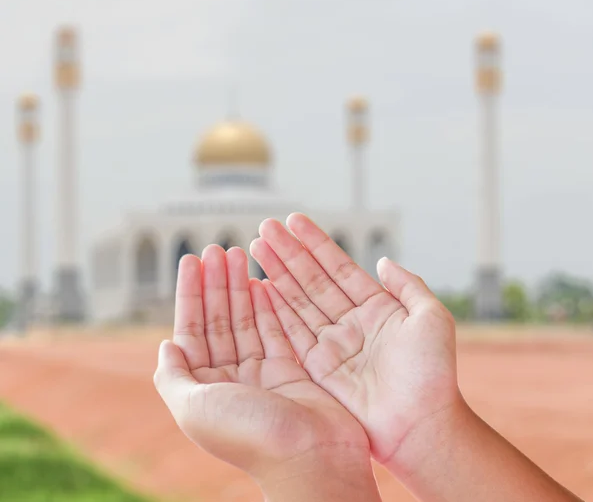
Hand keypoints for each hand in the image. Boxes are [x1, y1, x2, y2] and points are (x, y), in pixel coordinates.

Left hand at [154, 247, 380, 500]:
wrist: (311, 459)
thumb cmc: (250, 436)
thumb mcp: (194, 408)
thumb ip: (174, 376)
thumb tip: (165, 345)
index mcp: (204, 387)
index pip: (192, 329)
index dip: (191, 294)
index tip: (192, 260)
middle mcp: (231, 378)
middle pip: (220, 319)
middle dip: (217, 283)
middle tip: (218, 248)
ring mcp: (263, 373)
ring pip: (248, 320)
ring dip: (241, 287)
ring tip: (239, 253)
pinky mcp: (292, 370)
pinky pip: (277, 329)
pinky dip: (269, 305)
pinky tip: (262, 282)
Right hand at [250, 214, 461, 468]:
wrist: (421, 424)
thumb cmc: (433, 373)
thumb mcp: (431, 317)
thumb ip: (408, 285)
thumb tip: (384, 261)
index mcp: (376, 307)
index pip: (338, 267)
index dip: (316, 243)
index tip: (294, 220)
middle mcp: (350, 321)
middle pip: (312, 279)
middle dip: (288, 253)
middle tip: (265, 226)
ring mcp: (332, 343)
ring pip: (298, 300)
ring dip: (276, 273)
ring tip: (256, 246)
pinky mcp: (317, 367)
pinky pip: (291, 331)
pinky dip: (274, 309)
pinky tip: (259, 286)